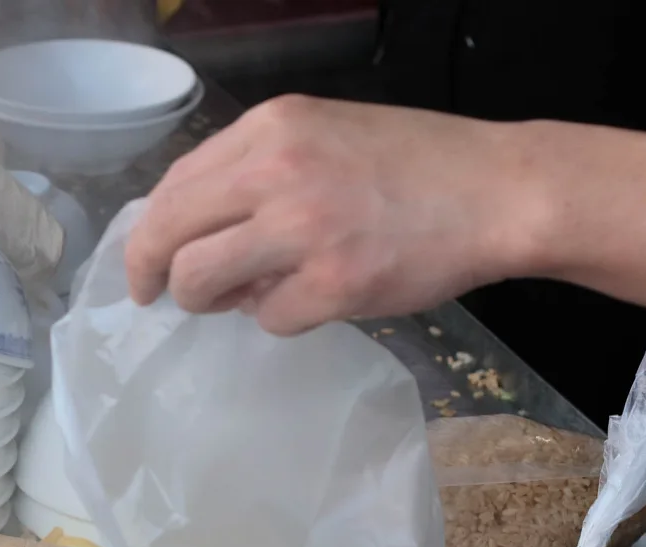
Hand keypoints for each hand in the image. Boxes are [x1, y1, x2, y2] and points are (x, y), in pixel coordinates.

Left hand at [123, 95, 543, 335]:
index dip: (149, 232)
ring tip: (242, 297)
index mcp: (270, 128)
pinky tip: (313, 299)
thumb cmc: (413, 167)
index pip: (174, 184)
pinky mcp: (333, 282)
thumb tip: (191, 231)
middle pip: (167, 234)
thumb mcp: (322, 136)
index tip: (147, 262)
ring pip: (199, 280)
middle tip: (158, 297)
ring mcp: (303, 228)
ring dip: (208, 300)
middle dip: (152, 274)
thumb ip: (256, 171)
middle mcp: (276, 170)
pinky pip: (265, 319)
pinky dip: (280, 318)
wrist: (498, 191)